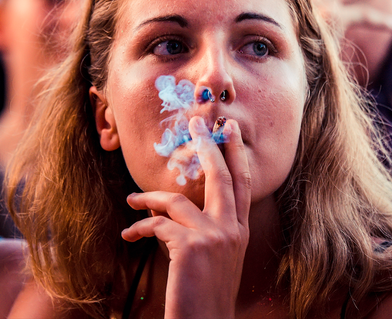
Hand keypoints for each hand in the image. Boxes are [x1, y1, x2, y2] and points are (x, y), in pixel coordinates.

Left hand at [121, 117, 250, 318]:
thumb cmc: (206, 291)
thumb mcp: (215, 255)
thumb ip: (204, 226)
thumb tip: (173, 205)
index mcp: (240, 230)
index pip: (242, 183)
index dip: (236, 153)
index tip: (228, 129)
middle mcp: (232, 229)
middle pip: (222, 176)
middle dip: (209, 144)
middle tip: (198, 120)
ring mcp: (214, 236)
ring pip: (177, 200)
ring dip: (149, 197)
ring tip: (132, 199)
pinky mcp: (191, 247)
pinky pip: (157, 225)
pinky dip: (139, 227)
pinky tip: (129, 233)